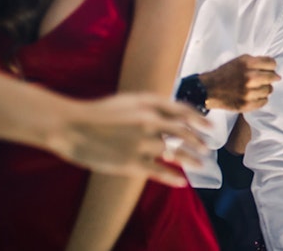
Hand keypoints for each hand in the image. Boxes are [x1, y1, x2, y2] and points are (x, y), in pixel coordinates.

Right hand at [54, 93, 208, 186]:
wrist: (71, 126)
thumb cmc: (99, 112)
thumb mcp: (129, 100)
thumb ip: (152, 105)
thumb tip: (174, 114)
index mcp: (149, 103)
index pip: (183, 110)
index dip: (200, 119)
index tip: (211, 127)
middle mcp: (149, 121)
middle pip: (184, 132)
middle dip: (199, 141)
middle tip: (207, 148)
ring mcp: (141, 143)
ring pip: (176, 153)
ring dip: (192, 159)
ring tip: (201, 164)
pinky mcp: (130, 163)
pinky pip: (159, 171)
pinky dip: (173, 177)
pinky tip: (182, 181)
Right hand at [198, 55, 280, 111]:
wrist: (208, 90)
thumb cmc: (225, 73)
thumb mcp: (239, 60)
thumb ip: (257, 62)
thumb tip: (274, 68)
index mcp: (247, 63)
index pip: (272, 64)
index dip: (271, 66)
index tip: (267, 69)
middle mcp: (249, 77)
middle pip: (273, 77)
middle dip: (270, 77)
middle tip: (263, 79)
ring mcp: (248, 93)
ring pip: (269, 90)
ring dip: (264, 89)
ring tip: (255, 88)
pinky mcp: (246, 105)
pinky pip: (263, 101)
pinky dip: (260, 99)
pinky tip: (253, 96)